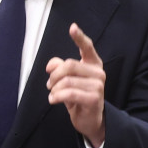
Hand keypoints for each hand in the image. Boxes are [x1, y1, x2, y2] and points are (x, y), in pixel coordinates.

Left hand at [46, 23, 105, 146]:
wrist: (90, 120)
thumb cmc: (78, 97)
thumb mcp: (67, 80)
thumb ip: (59, 68)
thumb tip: (51, 65)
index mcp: (93, 64)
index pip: (87, 47)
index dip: (79, 37)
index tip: (72, 27)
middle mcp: (98, 72)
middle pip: (69, 65)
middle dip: (54, 75)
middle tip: (49, 84)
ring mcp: (98, 86)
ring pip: (67, 80)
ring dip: (54, 88)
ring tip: (53, 94)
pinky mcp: (94, 99)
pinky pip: (69, 93)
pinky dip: (57, 96)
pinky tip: (54, 100)